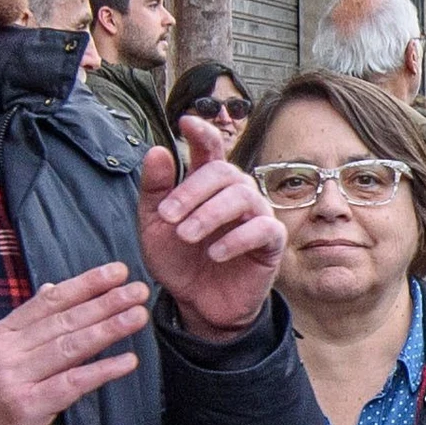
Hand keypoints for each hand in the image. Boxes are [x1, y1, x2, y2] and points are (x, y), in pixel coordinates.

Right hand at [0, 263, 147, 424]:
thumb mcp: (5, 357)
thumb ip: (30, 325)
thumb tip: (53, 288)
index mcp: (2, 336)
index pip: (49, 302)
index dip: (86, 284)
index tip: (118, 271)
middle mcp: (4, 353)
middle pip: (64, 321)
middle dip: (105, 303)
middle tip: (139, 290)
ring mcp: (14, 379)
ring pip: (70, 347)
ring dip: (109, 329)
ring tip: (139, 316)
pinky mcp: (27, 407)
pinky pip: (72, 384)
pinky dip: (103, 371)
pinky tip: (129, 362)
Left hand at [139, 117, 287, 343]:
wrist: (196, 302)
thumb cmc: (179, 260)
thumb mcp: (154, 226)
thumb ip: (155, 190)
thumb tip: (157, 150)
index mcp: (208, 185)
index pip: (211, 149)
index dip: (202, 132)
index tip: (186, 122)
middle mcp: (236, 193)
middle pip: (224, 171)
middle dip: (193, 191)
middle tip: (168, 216)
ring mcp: (257, 215)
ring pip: (243, 196)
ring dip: (210, 214)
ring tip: (186, 236)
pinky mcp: (271, 242)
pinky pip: (262, 228)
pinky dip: (235, 238)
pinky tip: (214, 253)